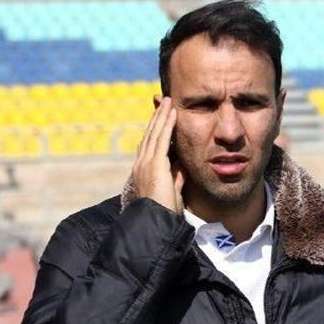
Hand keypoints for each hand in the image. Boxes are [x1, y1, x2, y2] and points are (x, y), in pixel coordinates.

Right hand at [133, 96, 184, 213]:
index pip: (150, 145)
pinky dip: (166, 124)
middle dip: (157, 118)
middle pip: (150, 135)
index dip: (156, 130)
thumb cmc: (164, 212)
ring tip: (168, 102)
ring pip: (154, 133)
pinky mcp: (154, 164)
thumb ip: (176, 177)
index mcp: (145, 170)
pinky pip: (161, 139)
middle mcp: (142, 164)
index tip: (162, 119)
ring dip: (162, 116)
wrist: (156, 222)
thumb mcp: (173, 191)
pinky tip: (172, 113)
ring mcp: (146, 163)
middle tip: (164, 103)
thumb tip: (182, 166)